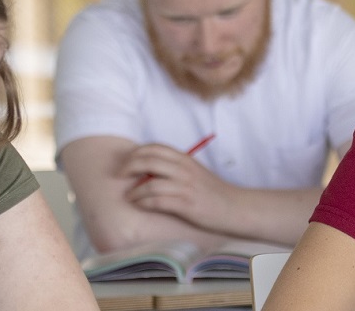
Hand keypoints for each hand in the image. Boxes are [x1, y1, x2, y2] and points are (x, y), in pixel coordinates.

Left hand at [120, 143, 237, 227]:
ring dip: (134, 191)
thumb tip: (148, 168)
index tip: (125, 162)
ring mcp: (185, 187)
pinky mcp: (186, 205)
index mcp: (185, 159)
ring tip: (129, 197)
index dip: (135, 153)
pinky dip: (144, 203)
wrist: (235, 208)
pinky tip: (140, 205)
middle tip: (120, 176)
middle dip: (128, 167)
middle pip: (148, 160)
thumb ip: (174, 167)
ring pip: (150, 183)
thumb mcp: (194, 172)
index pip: (154, 148)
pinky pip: (157, 201)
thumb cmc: (212, 192)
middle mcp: (184, 170)